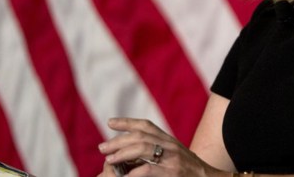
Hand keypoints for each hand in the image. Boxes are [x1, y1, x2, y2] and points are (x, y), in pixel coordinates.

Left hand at [97, 117, 222, 176]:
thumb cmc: (190, 172)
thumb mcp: (175, 156)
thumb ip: (158, 151)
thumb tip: (132, 152)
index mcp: (170, 140)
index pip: (146, 125)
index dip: (127, 122)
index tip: (110, 123)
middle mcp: (171, 146)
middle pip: (140, 136)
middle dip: (118, 141)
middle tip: (102, 147)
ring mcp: (172, 159)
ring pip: (142, 148)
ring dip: (122, 153)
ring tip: (108, 160)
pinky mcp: (171, 173)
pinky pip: (147, 170)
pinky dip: (133, 173)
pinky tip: (123, 176)